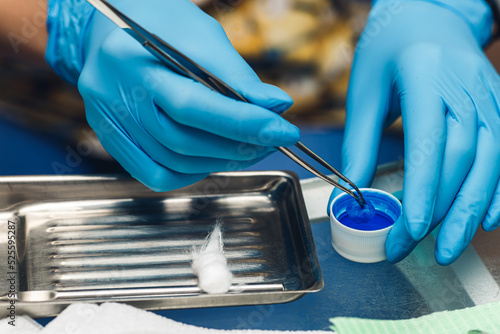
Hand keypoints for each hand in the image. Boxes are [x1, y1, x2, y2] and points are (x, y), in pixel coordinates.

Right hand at [45, 0, 298, 190]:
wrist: (108, 26)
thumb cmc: (159, 24)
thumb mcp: (200, 35)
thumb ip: (235, 75)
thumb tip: (276, 106)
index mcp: (132, 59)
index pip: (193, 105)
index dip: (242, 123)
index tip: (284, 131)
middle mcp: (112, 94)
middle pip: (183, 140)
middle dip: (238, 145)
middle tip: (272, 140)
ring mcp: (107, 121)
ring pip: (173, 161)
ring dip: (222, 160)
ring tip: (250, 148)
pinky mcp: (112, 138)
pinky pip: (155, 174)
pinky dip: (192, 173)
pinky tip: (213, 158)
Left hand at [329, 0, 498, 264]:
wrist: (426, 12)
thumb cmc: (386, 49)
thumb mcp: (364, 89)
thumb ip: (360, 141)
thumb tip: (353, 190)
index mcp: (424, 75)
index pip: (429, 140)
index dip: (422, 187)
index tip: (410, 227)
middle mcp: (465, 86)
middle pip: (461, 157)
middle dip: (440, 209)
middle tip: (416, 248)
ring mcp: (488, 94)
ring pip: (489, 160)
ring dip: (470, 208)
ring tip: (449, 247)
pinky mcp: (497, 104)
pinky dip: (497, 188)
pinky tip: (486, 218)